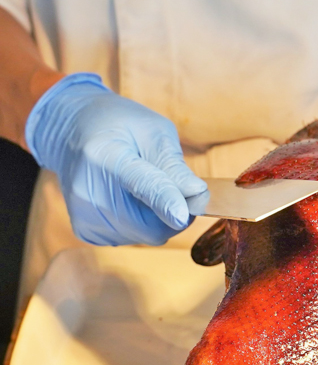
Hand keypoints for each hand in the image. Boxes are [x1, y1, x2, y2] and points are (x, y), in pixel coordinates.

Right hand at [25, 73, 206, 244]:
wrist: (73, 132)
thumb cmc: (120, 126)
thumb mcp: (153, 131)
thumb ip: (173, 165)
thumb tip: (197, 194)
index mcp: (105, 155)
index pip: (142, 184)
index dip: (166, 202)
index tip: (183, 215)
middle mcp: (88, 190)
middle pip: (148, 223)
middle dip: (174, 213)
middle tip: (173, 187)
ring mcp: (83, 214)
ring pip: (144, 235)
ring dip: (157, 218)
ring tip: (143, 186)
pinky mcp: (84, 229)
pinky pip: (130, 238)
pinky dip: (139, 224)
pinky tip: (128, 198)